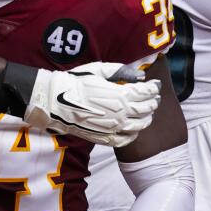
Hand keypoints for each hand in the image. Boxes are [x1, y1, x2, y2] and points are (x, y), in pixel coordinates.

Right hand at [25, 62, 159, 146]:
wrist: (55, 103)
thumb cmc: (76, 82)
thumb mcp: (99, 70)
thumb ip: (121, 71)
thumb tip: (140, 76)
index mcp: (121, 96)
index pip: (147, 93)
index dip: (154, 88)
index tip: (155, 85)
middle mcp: (122, 114)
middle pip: (147, 109)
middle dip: (153, 102)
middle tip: (153, 97)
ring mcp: (114, 128)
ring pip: (141, 125)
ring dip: (147, 117)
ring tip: (146, 112)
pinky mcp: (106, 138)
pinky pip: (127, 139)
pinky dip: (134, 133)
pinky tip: (133, 128)